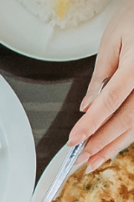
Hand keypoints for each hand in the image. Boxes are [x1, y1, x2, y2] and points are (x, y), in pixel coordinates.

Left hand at [69, 0, 133, 171]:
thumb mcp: (112, 41)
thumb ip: (100, 78)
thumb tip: (87, 107)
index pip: (110, 102)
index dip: (91, 125)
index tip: (74, 142)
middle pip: (128, 119)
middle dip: (103, 143)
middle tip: (81, 159)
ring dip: (117, 144)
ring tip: (96, 159)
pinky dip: (129, 132)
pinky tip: (115, 143)